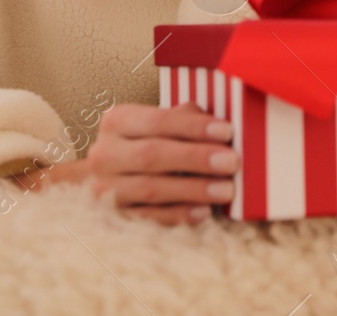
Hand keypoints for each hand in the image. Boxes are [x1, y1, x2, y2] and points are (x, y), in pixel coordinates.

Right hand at [21, 103, 237, 224]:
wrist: (114, 176)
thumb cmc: (149, 142)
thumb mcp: (162, 123)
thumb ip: (185, 118)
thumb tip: (221, 123)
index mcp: (117, 121)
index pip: (158, 120)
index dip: (194, 127)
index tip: (227, 131)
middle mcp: (105, 153)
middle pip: (151, 155)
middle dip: (195, 158)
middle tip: (231, 161)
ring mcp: (105, 188)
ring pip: (150, 188)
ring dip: (192, 189)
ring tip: (226, 189)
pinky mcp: (114, 216)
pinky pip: (149, 218)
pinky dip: (178, 215)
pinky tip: (204, 211)